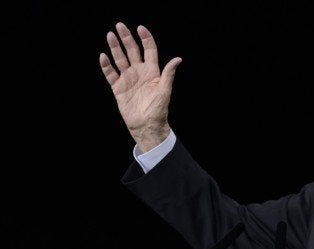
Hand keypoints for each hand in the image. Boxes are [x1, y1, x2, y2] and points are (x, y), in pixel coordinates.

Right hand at [99, 22, 181, 152]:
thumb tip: (178, 59)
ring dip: (115, 48)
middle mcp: (139, 72)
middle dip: (126, 38)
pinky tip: (103, 56)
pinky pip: (111, 74)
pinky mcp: (118, 87)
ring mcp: (128, 79)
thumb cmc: (158, 109)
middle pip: (132, 51)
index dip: (145, 39)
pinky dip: (106, 65)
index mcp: (152, 71)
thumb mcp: (165, 90)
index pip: (149, 50)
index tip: (140, 28)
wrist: (147, 125)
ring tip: (110, 35)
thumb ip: (168, 73)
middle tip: (120, 26)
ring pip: (120, 59)